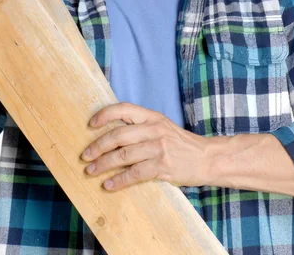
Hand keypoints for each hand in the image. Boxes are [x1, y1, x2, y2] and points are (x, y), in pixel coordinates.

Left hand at [80, 102, 209, 191]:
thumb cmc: (181, 143)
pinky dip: (119, 180)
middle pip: (118, 135)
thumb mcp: (162, 127)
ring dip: (103, 164)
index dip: (105, 115)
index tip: (90, 124)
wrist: (208, 158)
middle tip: (85, 156)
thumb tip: (112, 134)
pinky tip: (109, 185)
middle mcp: (154, 129)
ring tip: (91, 171)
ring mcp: (158, 148)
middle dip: (98, 146)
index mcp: (152, 116)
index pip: (124, 109)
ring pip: (123, 155)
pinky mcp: (162, 167)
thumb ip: (141, 127)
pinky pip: (135, 173)